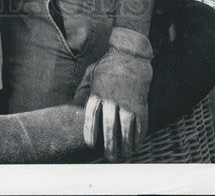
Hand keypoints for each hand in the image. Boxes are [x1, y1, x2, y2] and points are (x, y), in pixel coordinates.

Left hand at [83, 28, 152, 160]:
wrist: (130, 56)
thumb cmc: (107, 66)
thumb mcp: (90, 73)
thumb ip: (83, 89)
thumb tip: (74, 102)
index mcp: (96, 94)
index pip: (90, 119)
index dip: (90, 135)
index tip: (91, 146)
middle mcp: (111, 100)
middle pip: (109, 129)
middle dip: (109, 146)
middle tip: (109, 158)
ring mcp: (127, 103)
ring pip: (126, 131)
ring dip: (125, 147)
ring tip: (123, 157)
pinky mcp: (140, 105)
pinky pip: (140, 126)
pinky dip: (138, 138)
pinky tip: (136, 146)